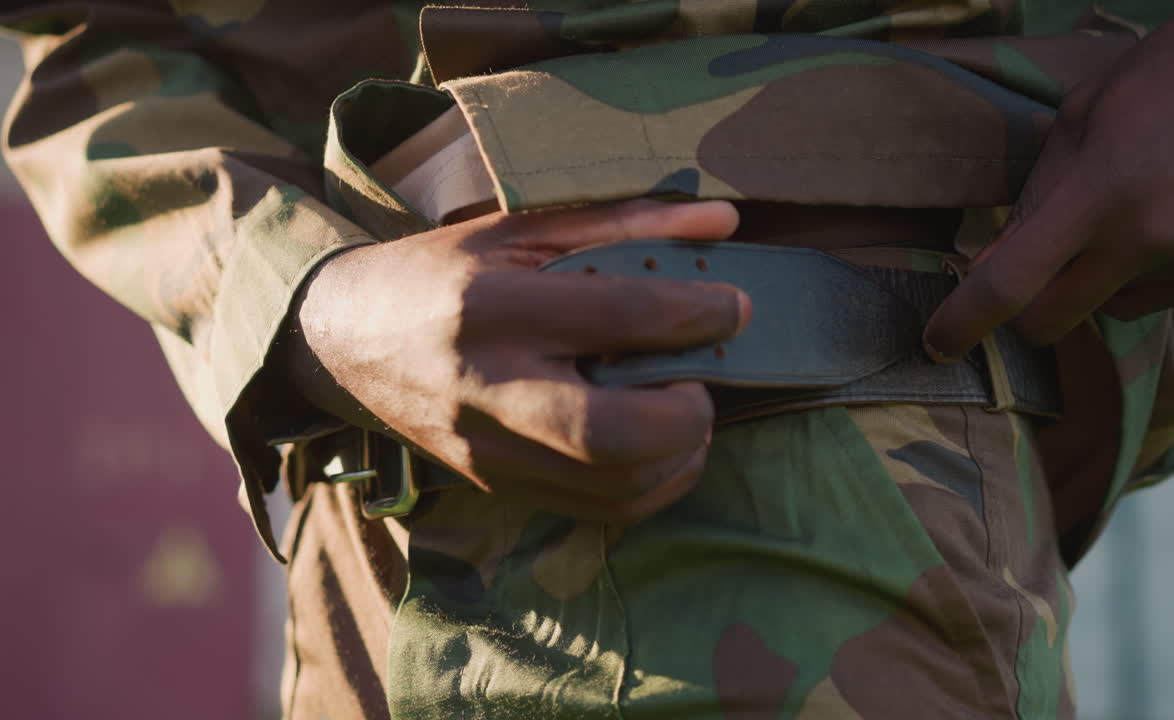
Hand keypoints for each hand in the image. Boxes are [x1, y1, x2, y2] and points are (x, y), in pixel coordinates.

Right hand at [286, 199, 748, 522]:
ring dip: (676, 458)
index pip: (616, 317)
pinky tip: (660, 449)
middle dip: (685, 414)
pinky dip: (648, 489)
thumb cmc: (440, 272)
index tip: (736, 307)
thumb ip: (622, 225)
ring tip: (687, 413)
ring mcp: (487, 449)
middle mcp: (485, 387)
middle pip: (609, 432)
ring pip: (608, 487)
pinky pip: (593, 511)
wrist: (345, 340)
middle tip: (704, 382)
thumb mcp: (520, 229)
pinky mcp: (495, 484)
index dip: (696, 314)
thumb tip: (722, 222)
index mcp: (491, 307)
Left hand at [923, 0, 1173, 360]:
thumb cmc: (1167, 76)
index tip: (936, 343)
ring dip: (1082, 288)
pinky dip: (1131, 278)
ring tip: (1109, 220)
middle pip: (1050, 321)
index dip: (963, 321)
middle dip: (1018, 313)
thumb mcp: (1079, 122)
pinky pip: (1150, 300)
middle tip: (1016, 278)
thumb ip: (1031, 202)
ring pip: (1100, 314)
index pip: (1010, 283)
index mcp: (1100, 192)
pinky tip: (1152, 223)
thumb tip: (986, 269)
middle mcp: (1148, 238)